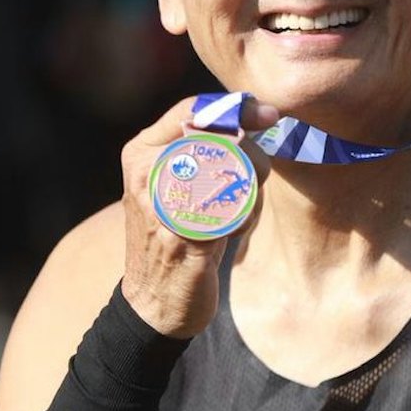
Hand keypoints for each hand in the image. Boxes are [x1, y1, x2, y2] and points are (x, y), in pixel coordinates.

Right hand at [119, 95, 276, 337]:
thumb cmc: (174, 234)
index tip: (269, 116)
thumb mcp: (174, 180)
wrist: (152, 302)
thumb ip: (199, 147)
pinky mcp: (186, 237)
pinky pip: (238, 210)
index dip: (238, 108)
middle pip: (223, 138)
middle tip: (253, 181)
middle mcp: (146, 172)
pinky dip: (245, 218)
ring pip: (235, 172)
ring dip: (250, 192)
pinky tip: (231, 232)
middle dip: (252, 157)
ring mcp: (162, 204)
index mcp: (141, 152)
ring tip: (233, 214)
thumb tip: (252, 116)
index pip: (194, 110)